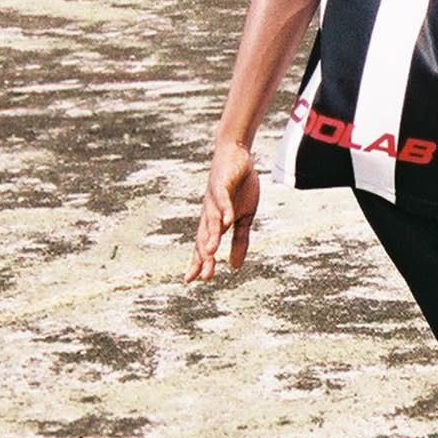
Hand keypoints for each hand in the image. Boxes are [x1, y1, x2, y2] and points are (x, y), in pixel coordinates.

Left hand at [186, 140, 259, 282]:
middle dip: (203, 257)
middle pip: (204, 237)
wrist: (236, 156)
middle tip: (203, 276)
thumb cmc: (238, 187)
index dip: (198, 262)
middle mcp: (209, 213)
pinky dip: (225, 210)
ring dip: (211, 237)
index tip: (192, 281)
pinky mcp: (222, 185)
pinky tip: (228, 221)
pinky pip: (223, 200)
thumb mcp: (245, 217)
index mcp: (214, 222)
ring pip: (211, 221)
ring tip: (211, 252)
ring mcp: (214, 199)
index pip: (204, 245)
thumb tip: (235, 267)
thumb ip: (240, 241)